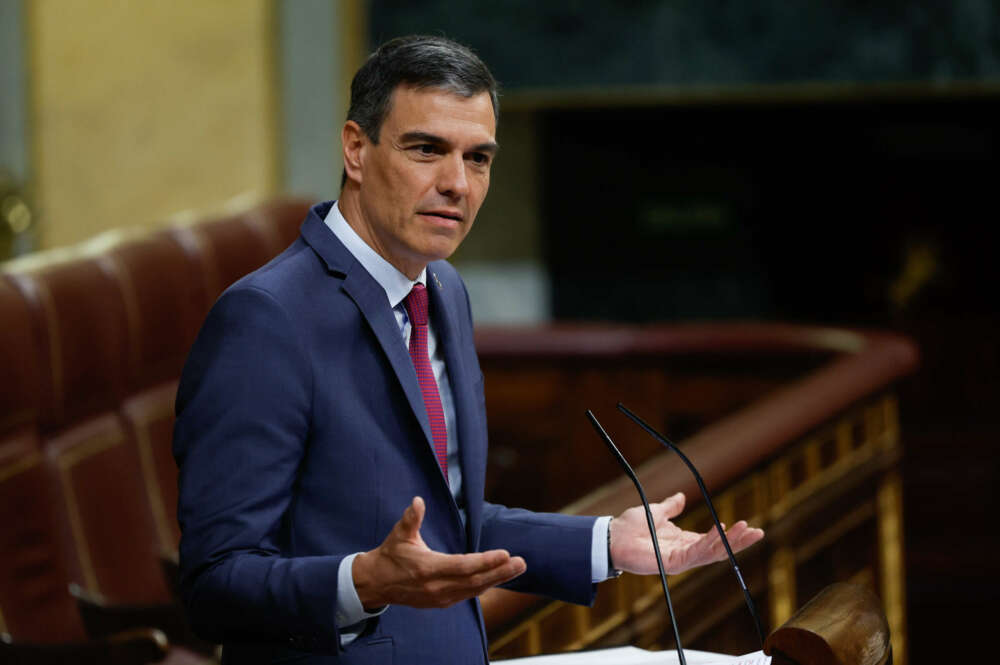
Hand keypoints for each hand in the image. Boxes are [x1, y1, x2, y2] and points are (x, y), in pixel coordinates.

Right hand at [352, 497, 525, 609]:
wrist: (376, 583)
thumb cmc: (391, 555)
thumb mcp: (399, 535)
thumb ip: (411, 518)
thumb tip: (418, 501)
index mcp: (427, 569)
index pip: (462, 566)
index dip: (485, 562)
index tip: (504, 553)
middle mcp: (436, 587)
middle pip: (474, 581)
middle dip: (500, 572)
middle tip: (521, 562)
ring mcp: (440, 597)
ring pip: (475, 590)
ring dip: (498, 579)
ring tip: (518, 568)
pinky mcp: (442, 602)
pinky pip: (469, 594)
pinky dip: (486, 585)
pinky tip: (500, 576)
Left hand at [609, 492, 763, 574]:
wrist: (612, 536)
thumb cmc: (630, 527)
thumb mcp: (656, 512)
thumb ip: (670, 507)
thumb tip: (680, 497)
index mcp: (683, 541)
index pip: (713, 540)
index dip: (731, 534)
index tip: (748, 525)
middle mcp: (685, 552)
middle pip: (718, 549)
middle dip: (739, 541)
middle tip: (759, 532)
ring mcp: (680, 559)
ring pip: (712, 552)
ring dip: (730, 541)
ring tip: (747, 529)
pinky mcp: (673, 562)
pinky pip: (696, 552)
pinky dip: (710, 542)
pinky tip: (722, 532)